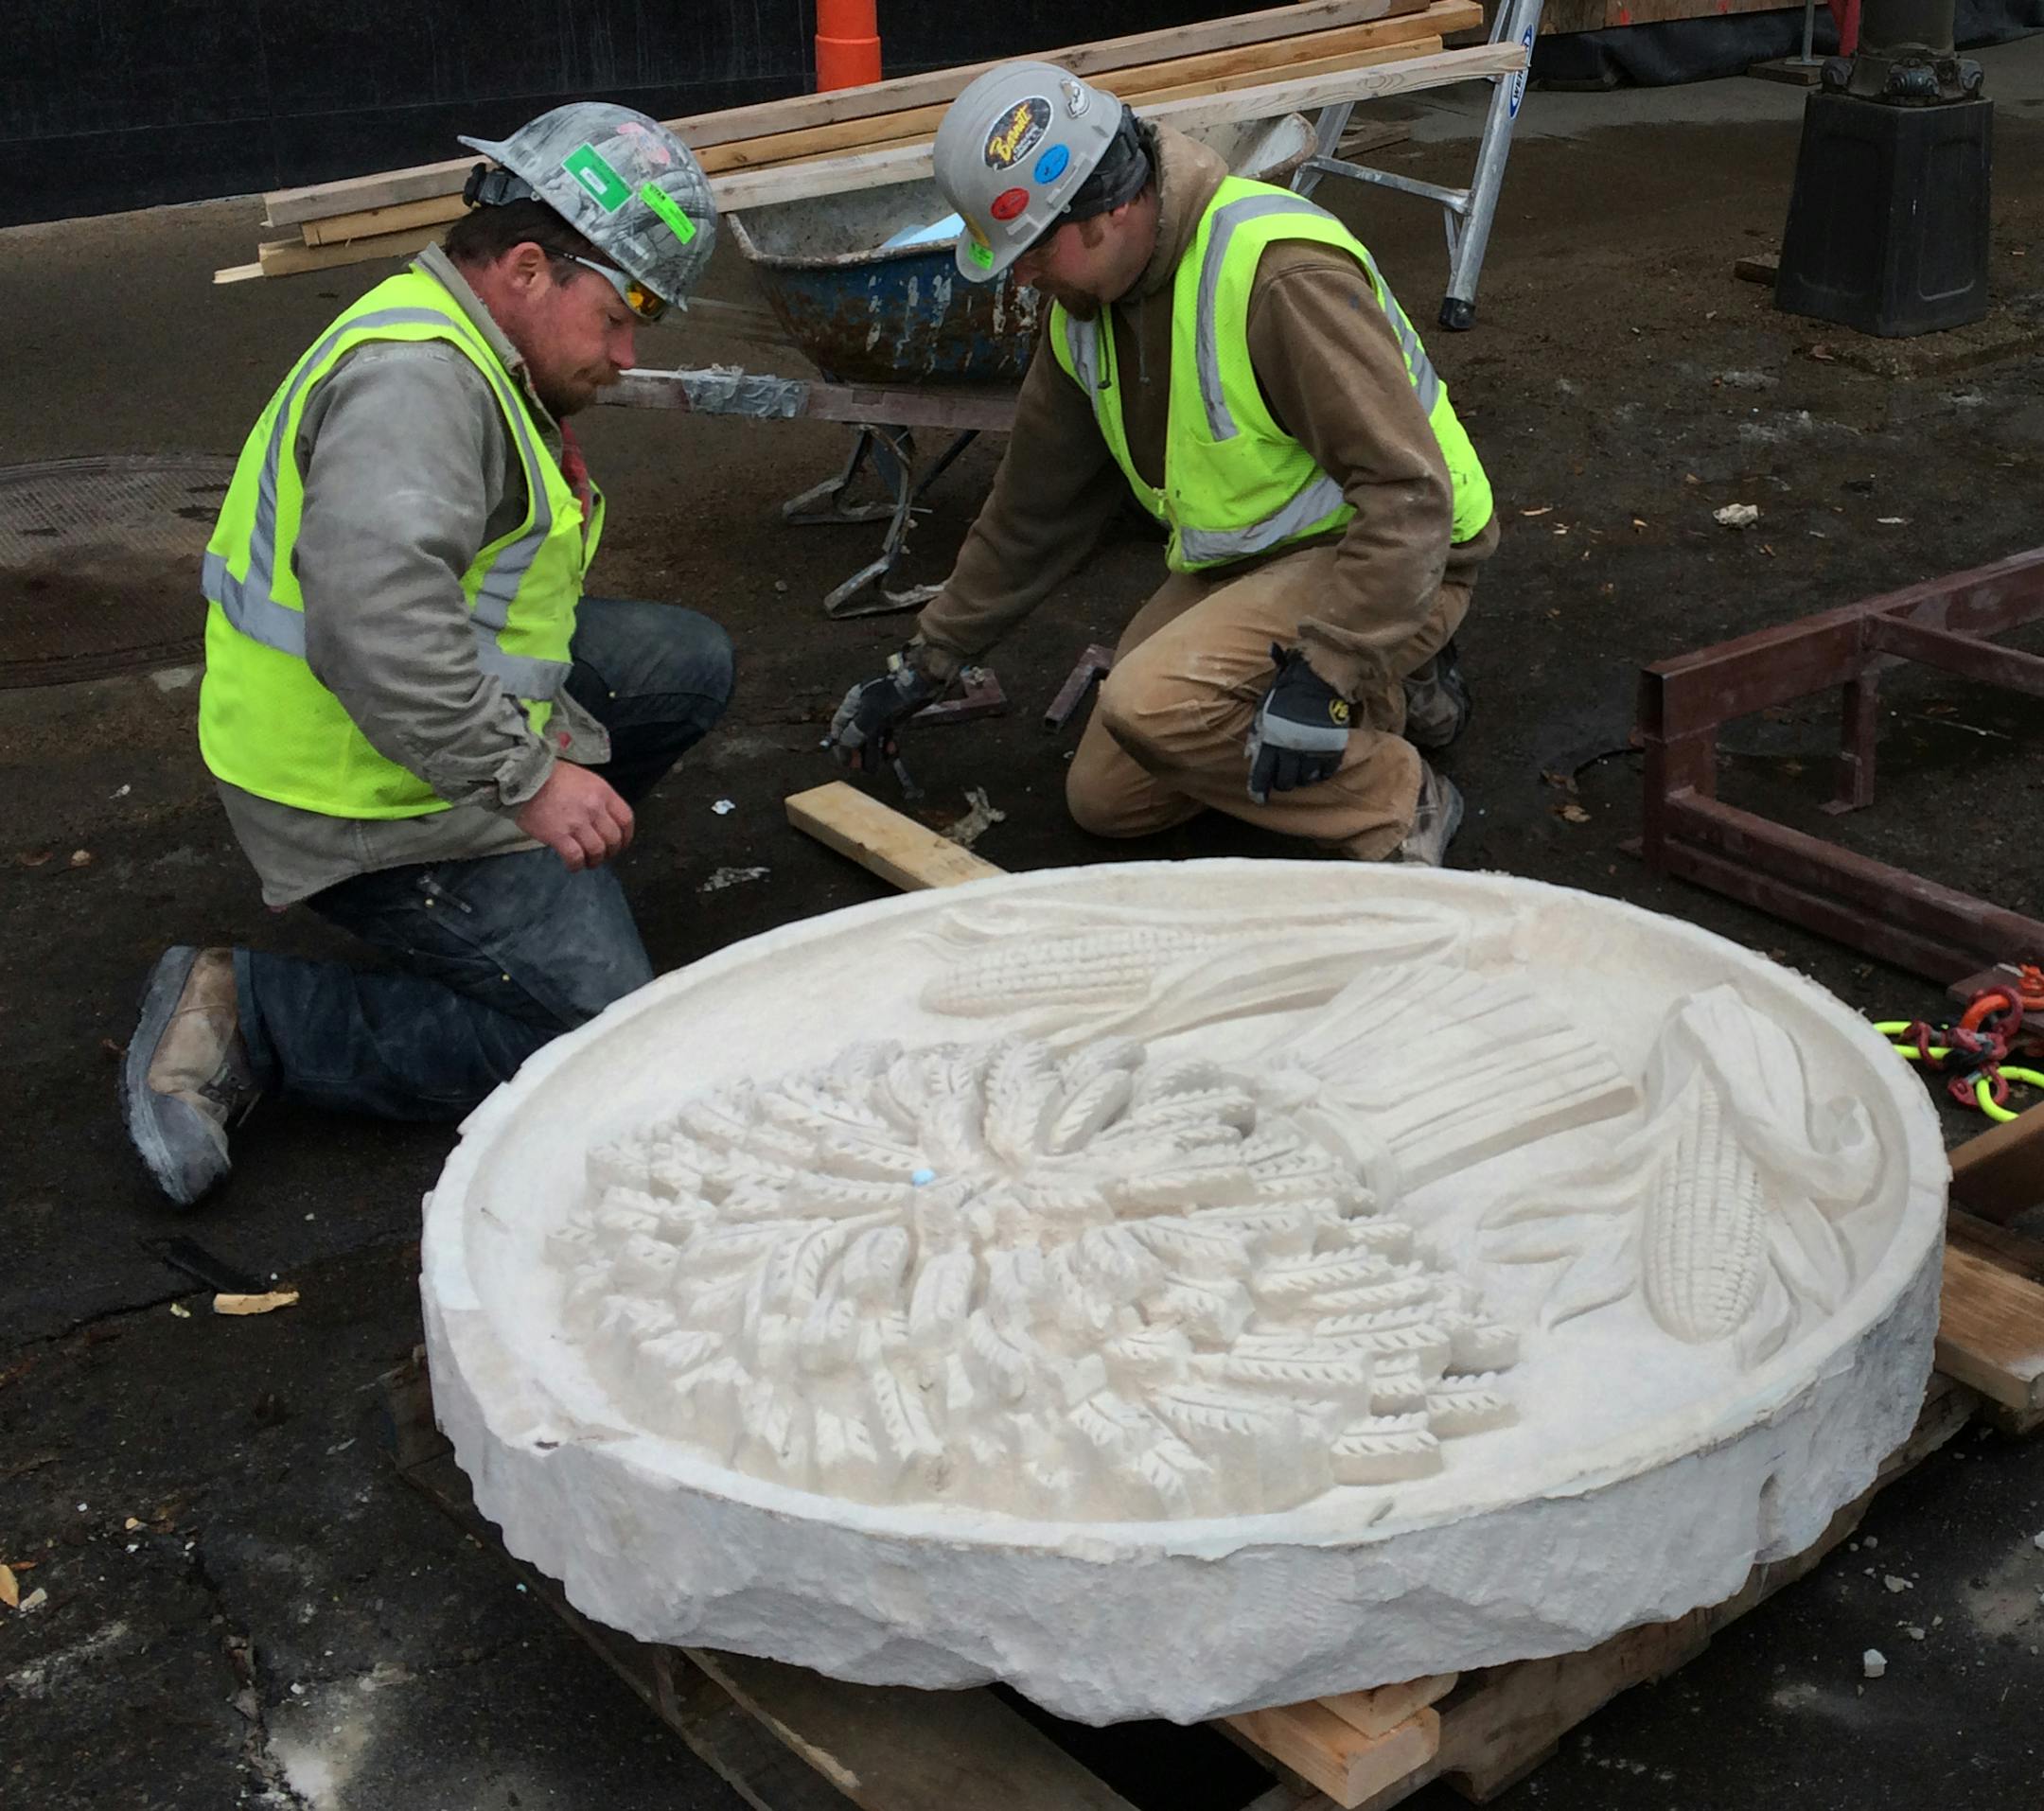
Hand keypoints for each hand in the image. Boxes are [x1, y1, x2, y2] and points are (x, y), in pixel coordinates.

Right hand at [515, 762, 634, 871]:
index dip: (626, 836)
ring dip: (595, 861)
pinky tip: (573, 865)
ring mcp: (577, 823)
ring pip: (598, 850)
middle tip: (603, 855)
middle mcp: (594, 808)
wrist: (523, 777)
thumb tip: (603, 817)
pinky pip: (575, 857)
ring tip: (588, 862)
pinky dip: (577, 865)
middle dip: (611, 851)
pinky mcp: (559, 835)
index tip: (622, 843)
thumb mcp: (583, 778)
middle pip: (614, 838)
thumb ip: (597, 797)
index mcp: (602, 792)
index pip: (626, 819)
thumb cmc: (550, 775)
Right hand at [828, 656, 940, 774]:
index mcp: (852, 703)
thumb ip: (855, 733)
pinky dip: (887, 746)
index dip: (840, 746)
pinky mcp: (894, 717)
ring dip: (874, 752)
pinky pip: (887, 735)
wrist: (921, 681)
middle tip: (862, 767)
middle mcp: (864, 708)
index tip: (847, 762)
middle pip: (855, 735)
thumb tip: (844, 749)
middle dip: (859, 752)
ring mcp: (880, 713)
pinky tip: (892, 751)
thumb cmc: (894, 693)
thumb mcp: (871, 715)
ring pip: (872, 738)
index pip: (839, 727)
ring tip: (878, 764)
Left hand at [1245, 644, 1352, 804]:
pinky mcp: (1332, 749)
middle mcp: (1291, 750)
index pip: (1262, 775)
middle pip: (1285, 782)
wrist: (1318, 679)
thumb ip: (1257, 734)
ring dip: (1300, 779)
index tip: (1259, 799)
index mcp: (1272, 740)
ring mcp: (1313, 751)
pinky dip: (1319, 774)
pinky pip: (1325, 773)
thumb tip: (1250, 757)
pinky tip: (1315, 767)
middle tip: (1282, 778)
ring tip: (1299, 771)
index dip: (1259, 790)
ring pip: (1305, 780)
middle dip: (1281, 783)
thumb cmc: (1287, 694)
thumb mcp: (1264, 710)